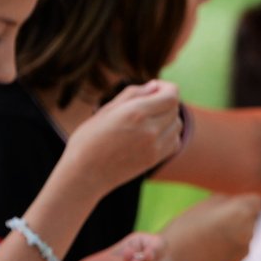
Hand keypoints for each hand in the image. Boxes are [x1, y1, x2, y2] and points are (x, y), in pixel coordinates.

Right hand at [58, 81, 184, 193]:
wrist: (84, 174)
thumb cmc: (88, 139)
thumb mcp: (106, 110)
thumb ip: (133, 94)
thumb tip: (155, 85)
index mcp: (136, 113)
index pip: (172, 95)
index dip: (166, 87)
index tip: (154, 88)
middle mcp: (149, 130)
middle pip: (175, 108)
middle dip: (165, 100)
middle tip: (147, 102)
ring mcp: (154, 147)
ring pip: (177, 124)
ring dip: (168, 117)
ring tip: (148, 118)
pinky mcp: (154, 160)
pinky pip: (175, 142)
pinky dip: (170, 134)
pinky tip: (153, 133)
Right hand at [160, 193, 260, 260]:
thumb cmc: (186, 228)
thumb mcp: (207, 204)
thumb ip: (230, 199)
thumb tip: (241, 198)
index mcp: (242, 214)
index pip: (256, 201)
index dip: (243, 200)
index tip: (231, 204)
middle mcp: (249, 232)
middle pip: (251, 217)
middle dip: (239, 216)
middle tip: (215, 219)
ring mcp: (244, 250)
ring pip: (245, 233)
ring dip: (235, 231)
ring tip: (210, 234)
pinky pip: (237, 248)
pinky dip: (229, 246)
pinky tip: (210, 247)